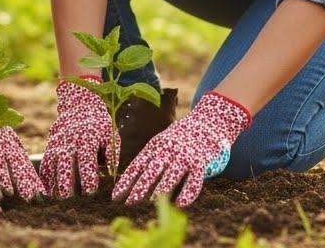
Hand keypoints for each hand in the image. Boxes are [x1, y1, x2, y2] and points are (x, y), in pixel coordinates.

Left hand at [0, 96, 46, 200]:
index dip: (1, 173)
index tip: (6, 191)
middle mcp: (1, 133)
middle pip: (14, 157)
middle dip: (22, 179)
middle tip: (29, 198)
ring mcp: (10, 136)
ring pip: (22, 158)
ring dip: (30, 178)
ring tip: (39, 195)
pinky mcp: (14, 141)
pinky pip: (24, 158)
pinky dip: (31, 173)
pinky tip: (38, 187)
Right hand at [39, 76, 114, 196]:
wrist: (79, 106)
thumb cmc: (99, 126)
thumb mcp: (110, 135)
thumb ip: (112, 154)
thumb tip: (111, 173)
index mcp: (87, 141)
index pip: (87, 163)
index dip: (88, 178)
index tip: (91, 193)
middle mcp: (69, 143)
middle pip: (65, 165)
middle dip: (67, 183)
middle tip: (69, 200)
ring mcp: (57, 145)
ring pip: (52, 166)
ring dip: (52, 183)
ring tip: (55, 200)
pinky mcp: (49, 148)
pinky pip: (44, 165)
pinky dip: (43, 179)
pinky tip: (45, 192)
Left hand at [112, 91, 250, 206]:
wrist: (209, 121)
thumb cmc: (181, 136)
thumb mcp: (163, 142)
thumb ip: (152, 157)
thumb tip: (134, 181)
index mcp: (156, 146)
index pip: (137, 165)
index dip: (126, 181)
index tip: (115, 196)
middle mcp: (168, 150)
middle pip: (151, 171)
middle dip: (139, 188)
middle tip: (128, 203)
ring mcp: (184, 156)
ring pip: (171, 176)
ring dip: (160, 190)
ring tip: (149, 203)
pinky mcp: (201, 162)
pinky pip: (194, 180)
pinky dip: (188, 192)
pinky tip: (180, 203)